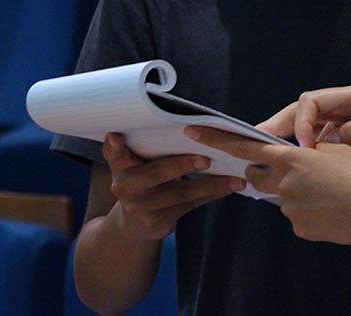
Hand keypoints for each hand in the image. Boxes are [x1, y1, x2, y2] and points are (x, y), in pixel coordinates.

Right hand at [102, 132, 243, 239]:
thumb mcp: (133, 165)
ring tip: (236, 178)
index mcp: (120, 168)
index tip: (116, 136)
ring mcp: (142, 208)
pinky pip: (191, 206)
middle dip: (182, 165)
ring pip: (181, 193)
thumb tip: (164, 126)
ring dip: (211, 185)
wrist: (136, 223)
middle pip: (157, 174)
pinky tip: (230, 187)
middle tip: (206, 159)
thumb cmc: (143, 181)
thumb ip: (139, 148)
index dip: (115, 147)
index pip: (115, 155)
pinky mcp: (159, 222)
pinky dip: (212, 195)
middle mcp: (126, 189)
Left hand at [185, 126, 350, 248]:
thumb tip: (301, 155)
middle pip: (256, 176)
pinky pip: (296, 215)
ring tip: (326, 191)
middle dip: (262, 172)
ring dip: (292, 191)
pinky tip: (331, 209)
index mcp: (292, 158)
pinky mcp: (299, 228)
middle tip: (288, 170)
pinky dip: (308, 209)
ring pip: (279, 196)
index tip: (194, 134)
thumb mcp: (340, 149)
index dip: (218, 140)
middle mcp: (284, 183)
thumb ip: (312, 149)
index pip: (246, 148)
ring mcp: (289, 209)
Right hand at [256, 84, 350, 148]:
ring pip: (316, 122)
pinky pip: (331, 134)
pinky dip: (317, 145)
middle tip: (256, 139)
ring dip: (297, 135)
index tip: (305, 149)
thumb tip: (331, 141)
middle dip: (282, 123)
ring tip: (274, 155)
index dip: (302, 124)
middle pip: (307, 109)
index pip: (312, 102)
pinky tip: (310, 162)